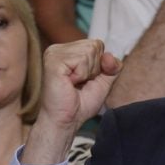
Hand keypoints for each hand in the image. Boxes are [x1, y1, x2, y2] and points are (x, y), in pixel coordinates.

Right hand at [23, 40, 120, 164]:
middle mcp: (59, 48)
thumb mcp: (104, 82)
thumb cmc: (81, 104)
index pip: (98, 44)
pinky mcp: (53, 61)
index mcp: (68, 51)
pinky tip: (70, 83)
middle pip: (95, 45)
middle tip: (80, 83)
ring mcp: (54, 53)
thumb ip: (112, 66)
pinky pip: (81, 60)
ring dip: (88, 73)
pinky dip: (82, 75)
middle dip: (95, 68)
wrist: (67, 120)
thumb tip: (108, 55)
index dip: (101, 65)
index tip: (87, 80)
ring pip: (90, 51)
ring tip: (74, 84)